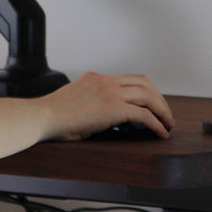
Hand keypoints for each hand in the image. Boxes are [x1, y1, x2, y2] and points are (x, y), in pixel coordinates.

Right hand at [36, 71, 175, 140]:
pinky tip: (160, 133)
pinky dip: (157, 124)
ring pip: (149, 96)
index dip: (145, 91)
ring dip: (163, 111)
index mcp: (96, 78)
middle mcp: (105, 81)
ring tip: (168, 124)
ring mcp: (110, 93)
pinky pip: (144, 115)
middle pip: (144, 83)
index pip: (129, 79)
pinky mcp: (113, 108)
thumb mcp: (73, 99)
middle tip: (166, 115)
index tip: (151, 104)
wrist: (42, 116)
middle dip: (159, 99)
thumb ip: (88, 100)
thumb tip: (96, 113)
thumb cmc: (52, 115)